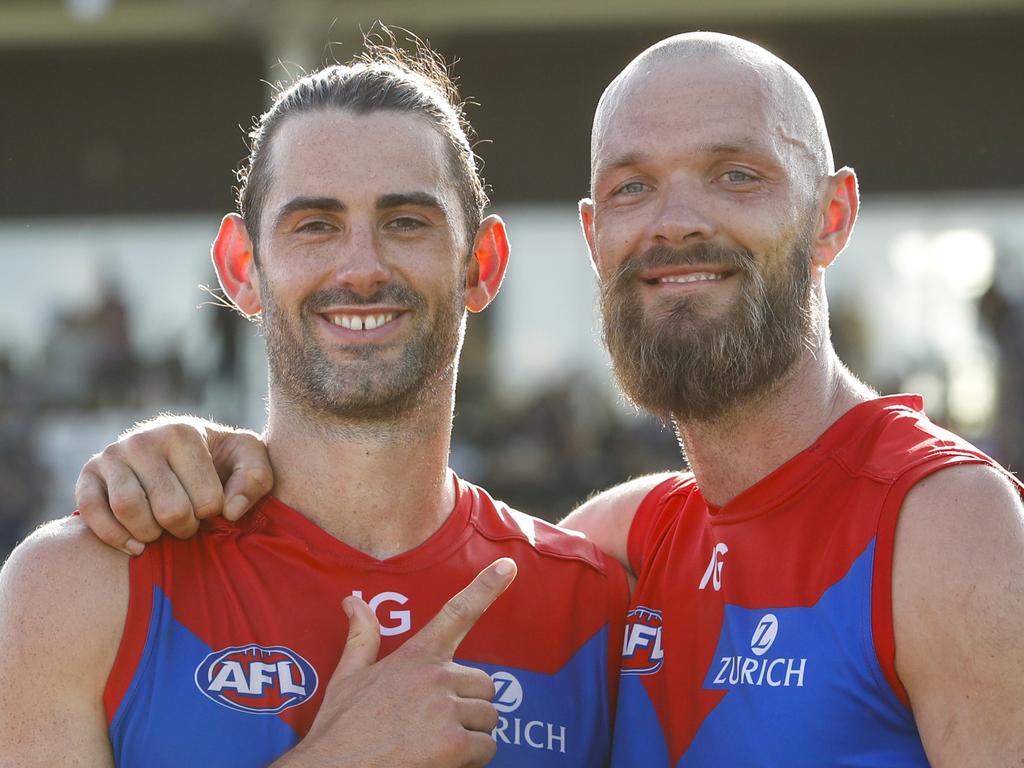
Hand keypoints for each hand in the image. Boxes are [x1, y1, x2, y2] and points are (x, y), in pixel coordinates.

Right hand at [75, 416, 273, 554]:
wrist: (175, 450)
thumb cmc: (218, 458)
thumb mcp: (247, 457)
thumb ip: (256, 477)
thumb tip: (233, 511)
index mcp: (183, 433)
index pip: (206, 498)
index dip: (213, 514)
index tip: (212, 508)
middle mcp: (143, 440)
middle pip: (169, 509)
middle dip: (185, 528)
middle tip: (188, 524)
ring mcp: (112, 456)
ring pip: (129, 510)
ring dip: (151, 534)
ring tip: (163, 531)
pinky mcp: (88, 475)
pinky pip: (92, 513)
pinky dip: (114, 537)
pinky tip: (137, 546)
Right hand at [278, 558, 517, 767]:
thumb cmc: (340, 728)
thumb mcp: (347, 676)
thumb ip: (362, 637)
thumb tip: (352, 601)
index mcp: (415, 656)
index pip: (456, 613)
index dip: (486, 587)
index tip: (508, 566)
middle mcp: (436, 677)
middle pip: (483, 684)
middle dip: (469, 704)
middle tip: (440, 722)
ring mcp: (446, 710)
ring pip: (487, 718)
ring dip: (472, 733)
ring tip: (438, 743)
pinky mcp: (454, 744)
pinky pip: (486, 748)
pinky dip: (473, 759)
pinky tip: (446, 762)